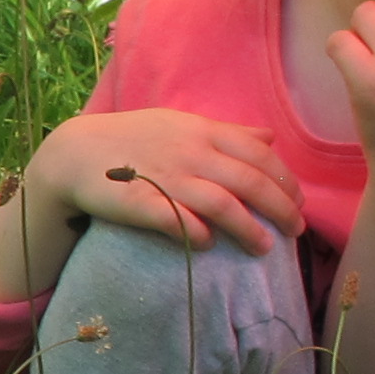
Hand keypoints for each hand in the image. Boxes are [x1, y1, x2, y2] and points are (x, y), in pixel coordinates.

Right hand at [24, 107, 302, 255]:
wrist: (75, 152)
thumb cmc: (133, 140)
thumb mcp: (182, 124)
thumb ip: (227, 133)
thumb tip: (269, 138)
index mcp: (203, 133)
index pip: (258, 156)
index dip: (285, 181)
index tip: (299, 204)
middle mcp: (190, 154)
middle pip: (249, 182)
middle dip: (279, 209)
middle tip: (295, 232)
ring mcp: (166, 178)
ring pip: (220, 203)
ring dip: (247, 228)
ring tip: (263, 249)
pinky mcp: (140, 202)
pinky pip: (174, 219)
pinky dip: (195, 232)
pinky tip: (208, 245)